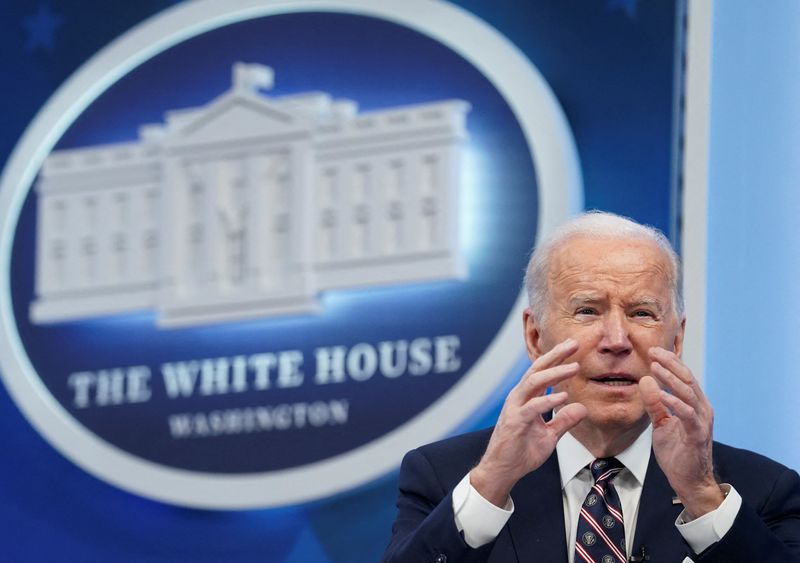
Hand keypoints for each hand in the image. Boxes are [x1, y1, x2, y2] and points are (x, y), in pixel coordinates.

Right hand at [470, 338, 587, 506]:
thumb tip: (582, 408)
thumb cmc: (521, 451)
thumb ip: (564, 421)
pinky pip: (533, 407)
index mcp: (526, 398)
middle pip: (537, 369)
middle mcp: (519, 397)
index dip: (557, 358)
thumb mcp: (549, 435)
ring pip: (534, 382)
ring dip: (555, 373)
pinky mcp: (515, 422)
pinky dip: (548, 400)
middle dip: (556, 355)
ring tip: (574, 367)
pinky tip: (563, 397)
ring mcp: (515, 408)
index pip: (542, 372)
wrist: (502, 470)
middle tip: (574, 344)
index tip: (573, 346)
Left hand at [640, 347, 724, 517]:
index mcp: (694, 404)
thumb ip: (655, 404)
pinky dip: (673, 402)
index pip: (683, 376)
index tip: (652, 351)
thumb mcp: (661, 424)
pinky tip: (660, 393)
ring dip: (671, 378)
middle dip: (670, 363)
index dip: (669, 362)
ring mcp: (702, 421)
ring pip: (688, 392)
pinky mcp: (698, 434)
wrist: (689, 481)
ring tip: (654, 367)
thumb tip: (646, 380)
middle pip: (687, 379)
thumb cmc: (677, 452)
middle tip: (652, 352)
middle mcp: (702, 408)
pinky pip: (687, 413)